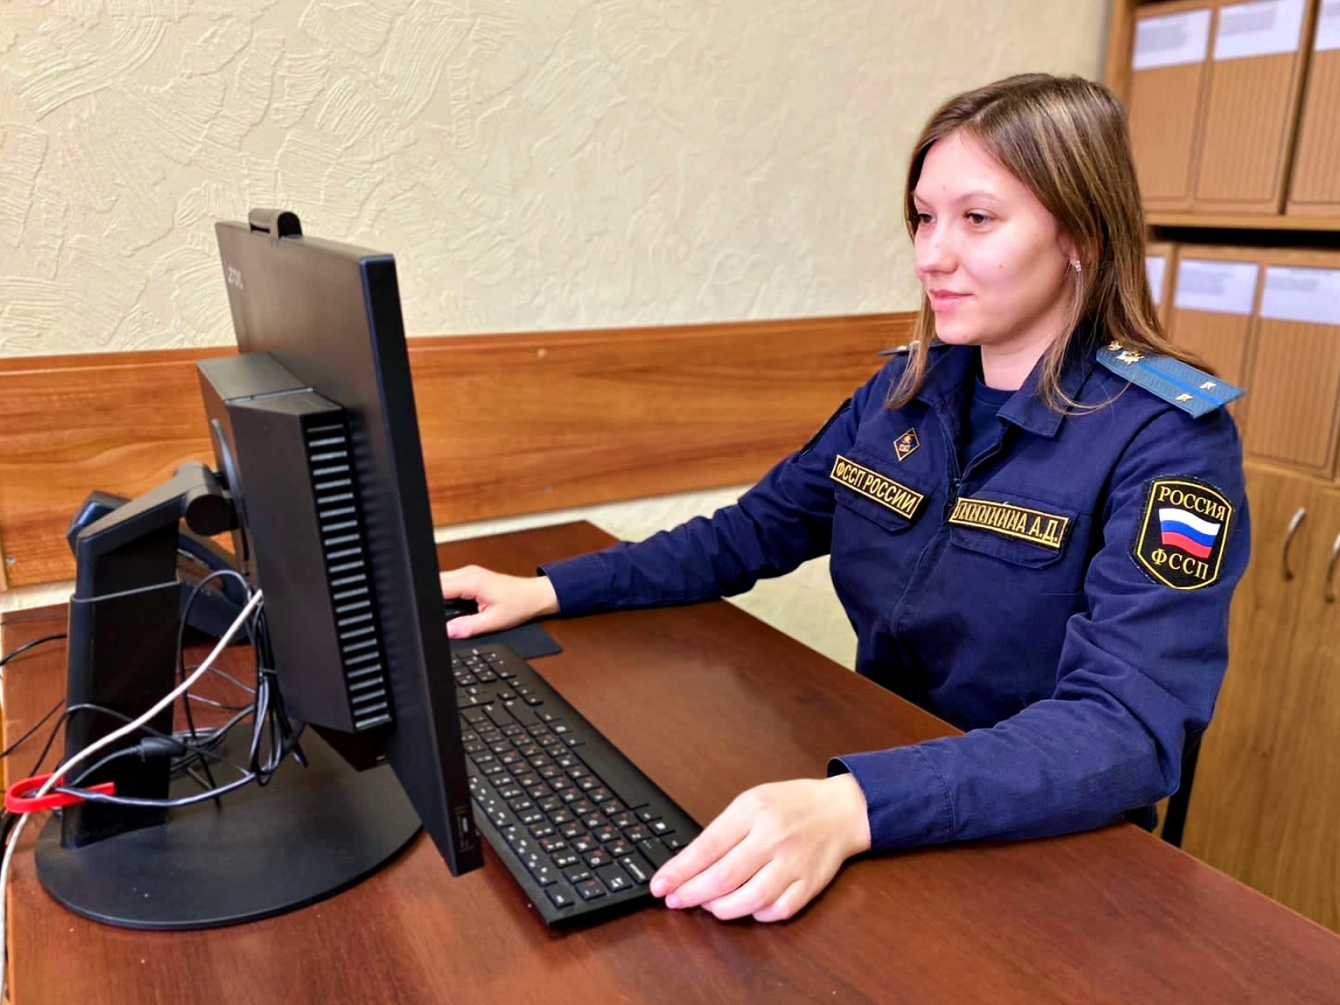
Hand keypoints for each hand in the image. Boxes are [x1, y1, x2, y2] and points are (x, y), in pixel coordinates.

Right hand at [438, 565, 558, 638]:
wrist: (534, 595)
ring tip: (439, 611)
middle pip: (436, 581)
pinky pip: (450, 582)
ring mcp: (468, 572)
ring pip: (442, 581)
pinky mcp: (470, 576)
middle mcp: (467, 572)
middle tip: (429, 615)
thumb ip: (468, 627)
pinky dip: (446, 593)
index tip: (423, 613)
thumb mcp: (493, 621)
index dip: (427, 600)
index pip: (439, 587)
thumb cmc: (518, 605)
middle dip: (430, 597)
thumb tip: (448, 631)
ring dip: (438, 595)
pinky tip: (449, 605)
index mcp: (471, 581)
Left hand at [649, 774, 870, 921]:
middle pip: (724, 877)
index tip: (660, 886)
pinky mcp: (810, 884)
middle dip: (692, 894)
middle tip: (675, 901)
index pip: (707, 847)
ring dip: (722, 909)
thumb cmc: (790, 804)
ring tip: (708, 906)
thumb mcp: (751, 801)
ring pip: (750, 899)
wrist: (840, 810)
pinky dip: (758, 915)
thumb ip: (724, 830)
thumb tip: (689, 864)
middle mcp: (773, 838)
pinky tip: (747, 910)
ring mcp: (794, 863)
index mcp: (753, 812)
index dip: (680, 871)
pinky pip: (779, 910)